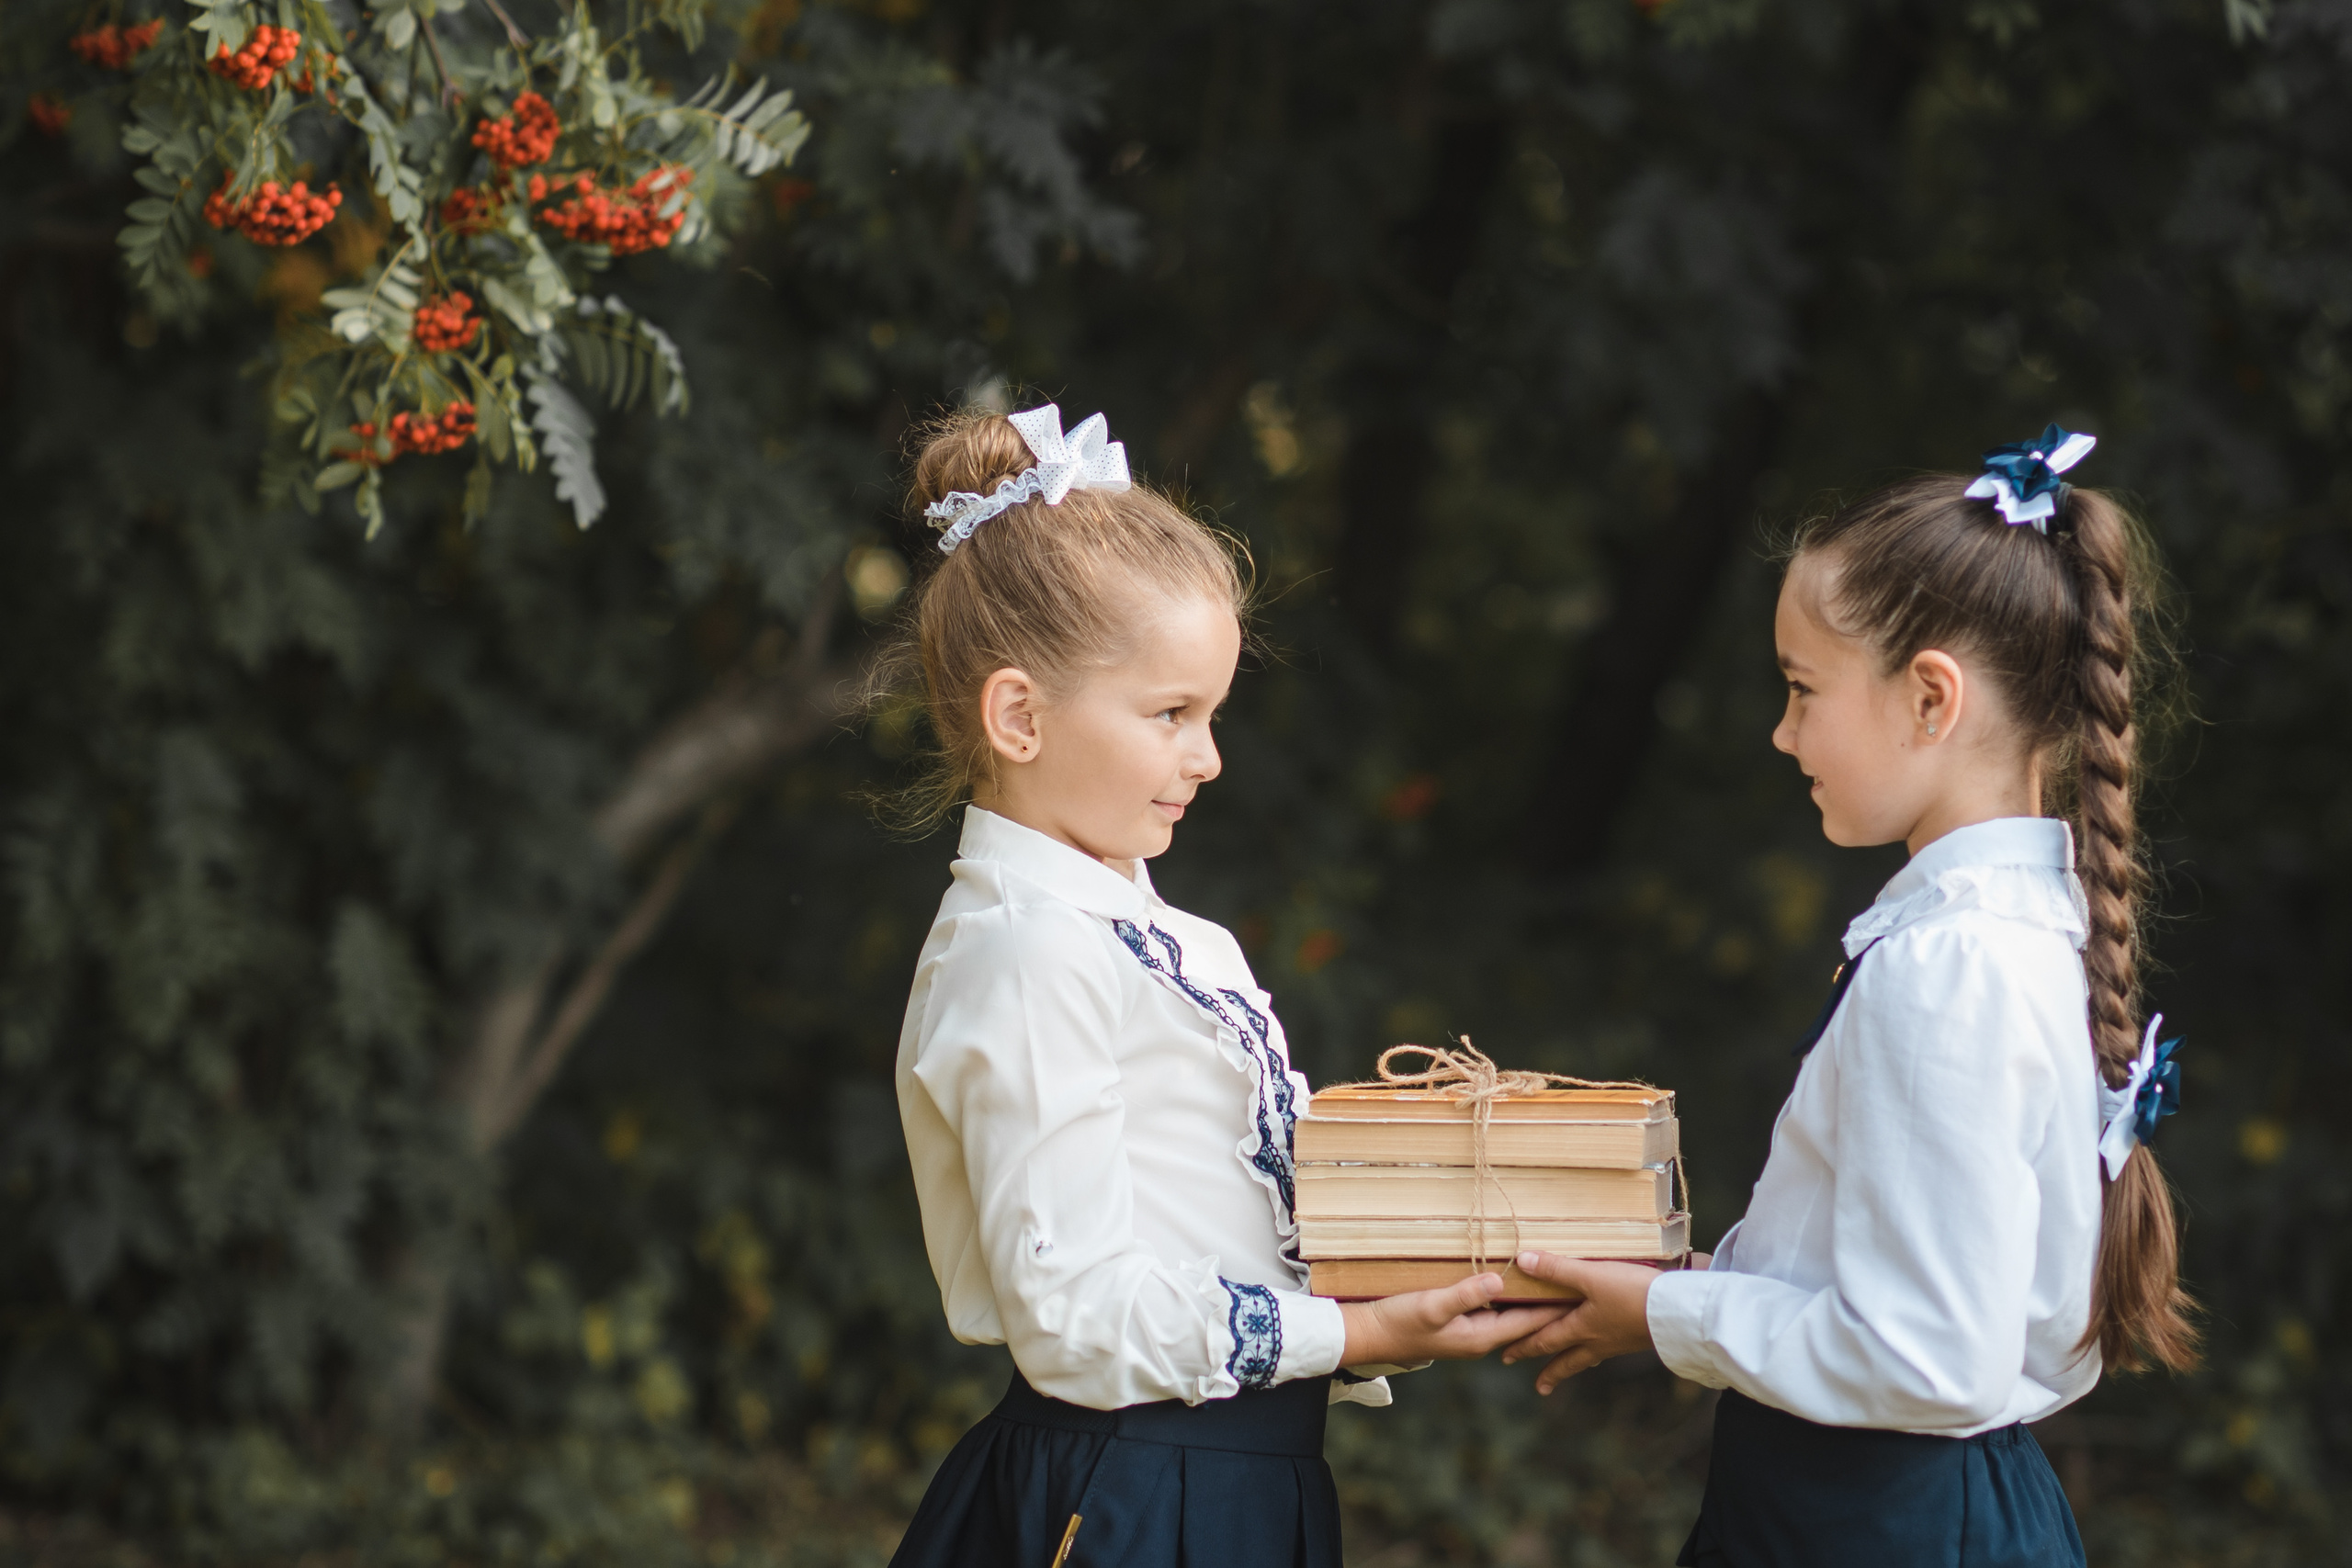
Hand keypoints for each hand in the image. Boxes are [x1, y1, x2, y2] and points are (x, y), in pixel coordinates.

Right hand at [1339, 1273, 1572, 1366]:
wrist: (1370, 1335)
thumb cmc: (1399, 1322)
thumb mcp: (1432, 1306)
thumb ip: (1465, 1294)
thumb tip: (1499, 1281)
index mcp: (1481, 1337)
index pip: (1529, 1322)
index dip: (1556, 1308)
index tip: (1582, 1294)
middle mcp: (1481, 1338)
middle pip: (1525, 1321)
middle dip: (1551, 1307)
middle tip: (1579, 1288)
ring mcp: (1470, 1332)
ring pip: (1511, 1316)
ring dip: (1532, 1302)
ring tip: (1556, 1285)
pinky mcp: (1459, 1324)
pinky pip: (1494, 1312)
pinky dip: (1510, 1299)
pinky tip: (1513, 1286)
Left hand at [1499, 1252, 1667, 1393]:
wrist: (1677, 1313)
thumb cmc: (1632, 1294)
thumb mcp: (1591, 1276)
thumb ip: (1558, 1269)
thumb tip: (1522, 1261)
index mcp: (1581, 1328)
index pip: (1545, 1339)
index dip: (1524, 1346)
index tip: (1506, 1356)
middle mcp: (1597, 1340)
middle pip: (1567, 1359)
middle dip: (1550, 1371)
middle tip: (1537, 1386)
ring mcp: (1618, 1342)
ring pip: (1588, 1357)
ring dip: (1573, 1366)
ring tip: (1567, 1373)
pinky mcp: (1636, 1338)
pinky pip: (1609, 1350)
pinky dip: (1598, 1353)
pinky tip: (1604, 1349)